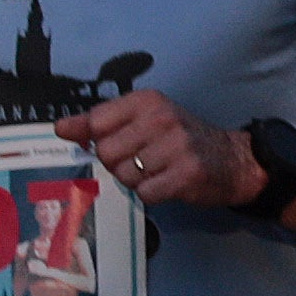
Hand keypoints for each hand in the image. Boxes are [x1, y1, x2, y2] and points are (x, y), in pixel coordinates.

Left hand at [60, 84, 241, 205]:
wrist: (234, 160)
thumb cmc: (181, 140)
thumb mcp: (142, 120)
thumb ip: (99, 123)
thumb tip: (61, 128)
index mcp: (148, 101)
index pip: (96, 123)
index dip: (102, 140)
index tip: (122, 142)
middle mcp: (163, 118)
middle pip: (107, 153)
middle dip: (120, 164)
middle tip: (144, 160)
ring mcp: (177, 146)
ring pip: (124, 175)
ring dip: (137, 181)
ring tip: (159, 171)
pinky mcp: (187, 174)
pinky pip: (146, 193)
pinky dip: (154, 194)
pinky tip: (169, 183)